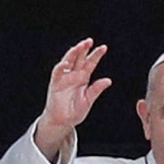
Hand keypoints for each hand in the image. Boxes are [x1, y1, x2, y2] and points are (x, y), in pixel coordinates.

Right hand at [33, 39, 111, 161]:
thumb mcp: (88, 100)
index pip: (90, 63)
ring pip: (68, 62)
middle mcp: (74, 75)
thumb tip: (108, 80)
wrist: (62, 122)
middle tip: (89, 41)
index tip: (103, 47)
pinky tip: (66, 62)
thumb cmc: (74, 112)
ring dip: (73, 54)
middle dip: (84, 49)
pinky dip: (61, 67)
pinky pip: (57, 72)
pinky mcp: (55, 83)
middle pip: (79, 58)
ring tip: (79, 47)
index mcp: (83, 78)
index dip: (96, 55)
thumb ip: (96, 90)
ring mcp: (64, 78)